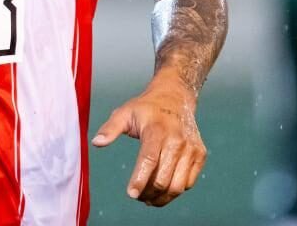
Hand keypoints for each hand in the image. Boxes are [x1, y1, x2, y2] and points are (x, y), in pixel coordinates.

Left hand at [91, 81, 206, 206]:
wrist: (175, 98)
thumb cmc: (146, 108)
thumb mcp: (124, 112)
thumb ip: (110, 128)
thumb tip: (96, 143)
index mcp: (157, 129)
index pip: (149, 160)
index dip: (140, 180)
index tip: (131, 194)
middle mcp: (177, 140)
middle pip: (163, 179)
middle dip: (148, 193)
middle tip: (137, 196)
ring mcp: (191, 148)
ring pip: (177, 186)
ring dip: (161, 198)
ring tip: (148, 198)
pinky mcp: (199, 154)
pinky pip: (187, 183)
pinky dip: (174, 192)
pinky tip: (162, 190)